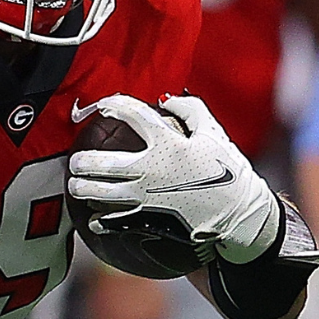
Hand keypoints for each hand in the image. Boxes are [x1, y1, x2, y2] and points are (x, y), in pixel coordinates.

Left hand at [68, 93, 279, 263]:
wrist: (242, 215)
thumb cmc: (230, 172)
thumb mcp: (214, 134)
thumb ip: (190, 110)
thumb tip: (166, 98)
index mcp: (168, 144)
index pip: (133, 115)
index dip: (114, 105)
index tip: (103, 105)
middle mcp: (152, 169)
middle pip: (105, 163)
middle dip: (83, 161)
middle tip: (76, 161)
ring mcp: (148, 197)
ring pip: (104, 192)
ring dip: (83, 188)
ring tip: (75, 185)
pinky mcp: (150, 220)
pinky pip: (118, 221)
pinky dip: (102, 221)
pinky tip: (93, 219)